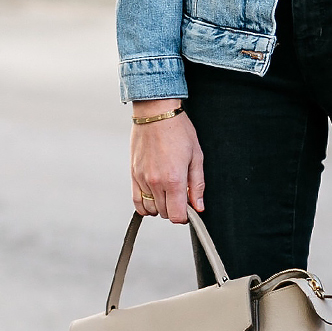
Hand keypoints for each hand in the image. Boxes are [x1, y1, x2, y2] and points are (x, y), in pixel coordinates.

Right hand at [130, 102, 204, 223]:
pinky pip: (136, 201)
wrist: (155, 113)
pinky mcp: (133, 174)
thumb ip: (197, 185)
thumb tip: (199, 207)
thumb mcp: (197, 157)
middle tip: (181, 195)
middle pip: (164, 214)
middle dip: (174, 209)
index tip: (189, 209)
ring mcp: (142, 179)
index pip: (176, 216)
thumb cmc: (179, 131)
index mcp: (174, 179)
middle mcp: (155, 182)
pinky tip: (154, 197)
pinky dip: (145, 205)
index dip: (185, 217)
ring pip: (150, 209)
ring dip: (160, 207)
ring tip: (168, 193)